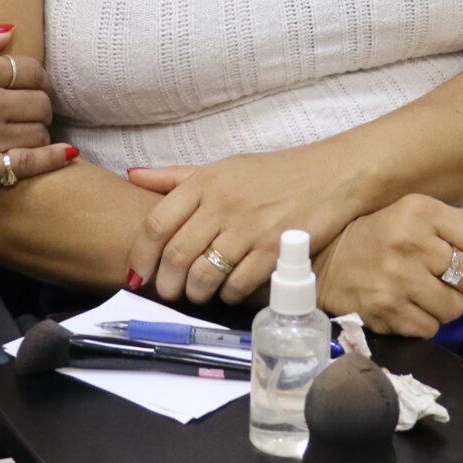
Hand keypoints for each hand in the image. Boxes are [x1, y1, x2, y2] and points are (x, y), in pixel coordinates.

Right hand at [0, 26, 71, 192]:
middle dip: (41, 104)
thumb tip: (9, 31)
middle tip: (34, 110)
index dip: (37, 78)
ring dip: (41, 130)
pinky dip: (53, 157)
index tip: (33, 86)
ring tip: (32, 131)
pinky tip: (65, 154)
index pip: (30, 70)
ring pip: (39, 131)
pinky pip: (32, 162)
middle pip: (41, 101)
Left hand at [124, 150, 371, 305]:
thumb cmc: (273, 174)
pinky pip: (238, 284)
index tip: (137, 274)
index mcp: (205, 182)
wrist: (330, 176)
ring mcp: (249, 228)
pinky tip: (229, 292)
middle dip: (166, 283)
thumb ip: (176, 177)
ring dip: (196, 293)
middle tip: (168, 292)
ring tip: (198, 294)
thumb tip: (133, 176)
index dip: (141, 255)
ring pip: (205, 274)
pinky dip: (228, 295)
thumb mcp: (223, 167)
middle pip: (176, 254)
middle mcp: (223, 204)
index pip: (157, 223)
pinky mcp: (274, 250)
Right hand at [308, 196, 462, 339]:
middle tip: (439, 276)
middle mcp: (409, 243)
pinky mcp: (386, 311)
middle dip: (462, 282)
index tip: (456, 254)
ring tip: (425, 293)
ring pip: (453, 307)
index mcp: (420, 211)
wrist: (325, 261)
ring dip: (444, 305)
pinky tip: (409, 306)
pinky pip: (430, 329)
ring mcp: (396, 280)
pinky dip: (424, 322)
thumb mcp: (419, 214)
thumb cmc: (379, 234)